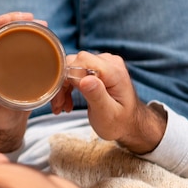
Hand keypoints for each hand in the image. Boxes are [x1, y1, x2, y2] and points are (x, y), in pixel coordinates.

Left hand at [0, 12, 38, 152]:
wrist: (5, 124)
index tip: (9, 18)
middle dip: (9, 18)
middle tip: (30, 18)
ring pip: (2, 32)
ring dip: (19, 23)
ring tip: (39, 23)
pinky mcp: (4, 60)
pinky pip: (12, 41)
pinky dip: (25, 33)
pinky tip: (40, 31)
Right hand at [51, 51, 166, 153]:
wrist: (129, 124)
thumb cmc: (120, 122)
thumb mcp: (107, 114)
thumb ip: (97, 95)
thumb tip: (85, 79)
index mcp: (114, 72)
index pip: (80, 62)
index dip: (66, 78)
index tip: (61, 98)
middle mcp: (109, 63)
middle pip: (73, 64)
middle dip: (62, 85)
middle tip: (59, 105)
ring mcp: (103, 64)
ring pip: (71, 68)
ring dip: (63, 87)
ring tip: (62, 106)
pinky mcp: (98, 69)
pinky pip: (75, 71)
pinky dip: (68, 86)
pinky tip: (67, 101)